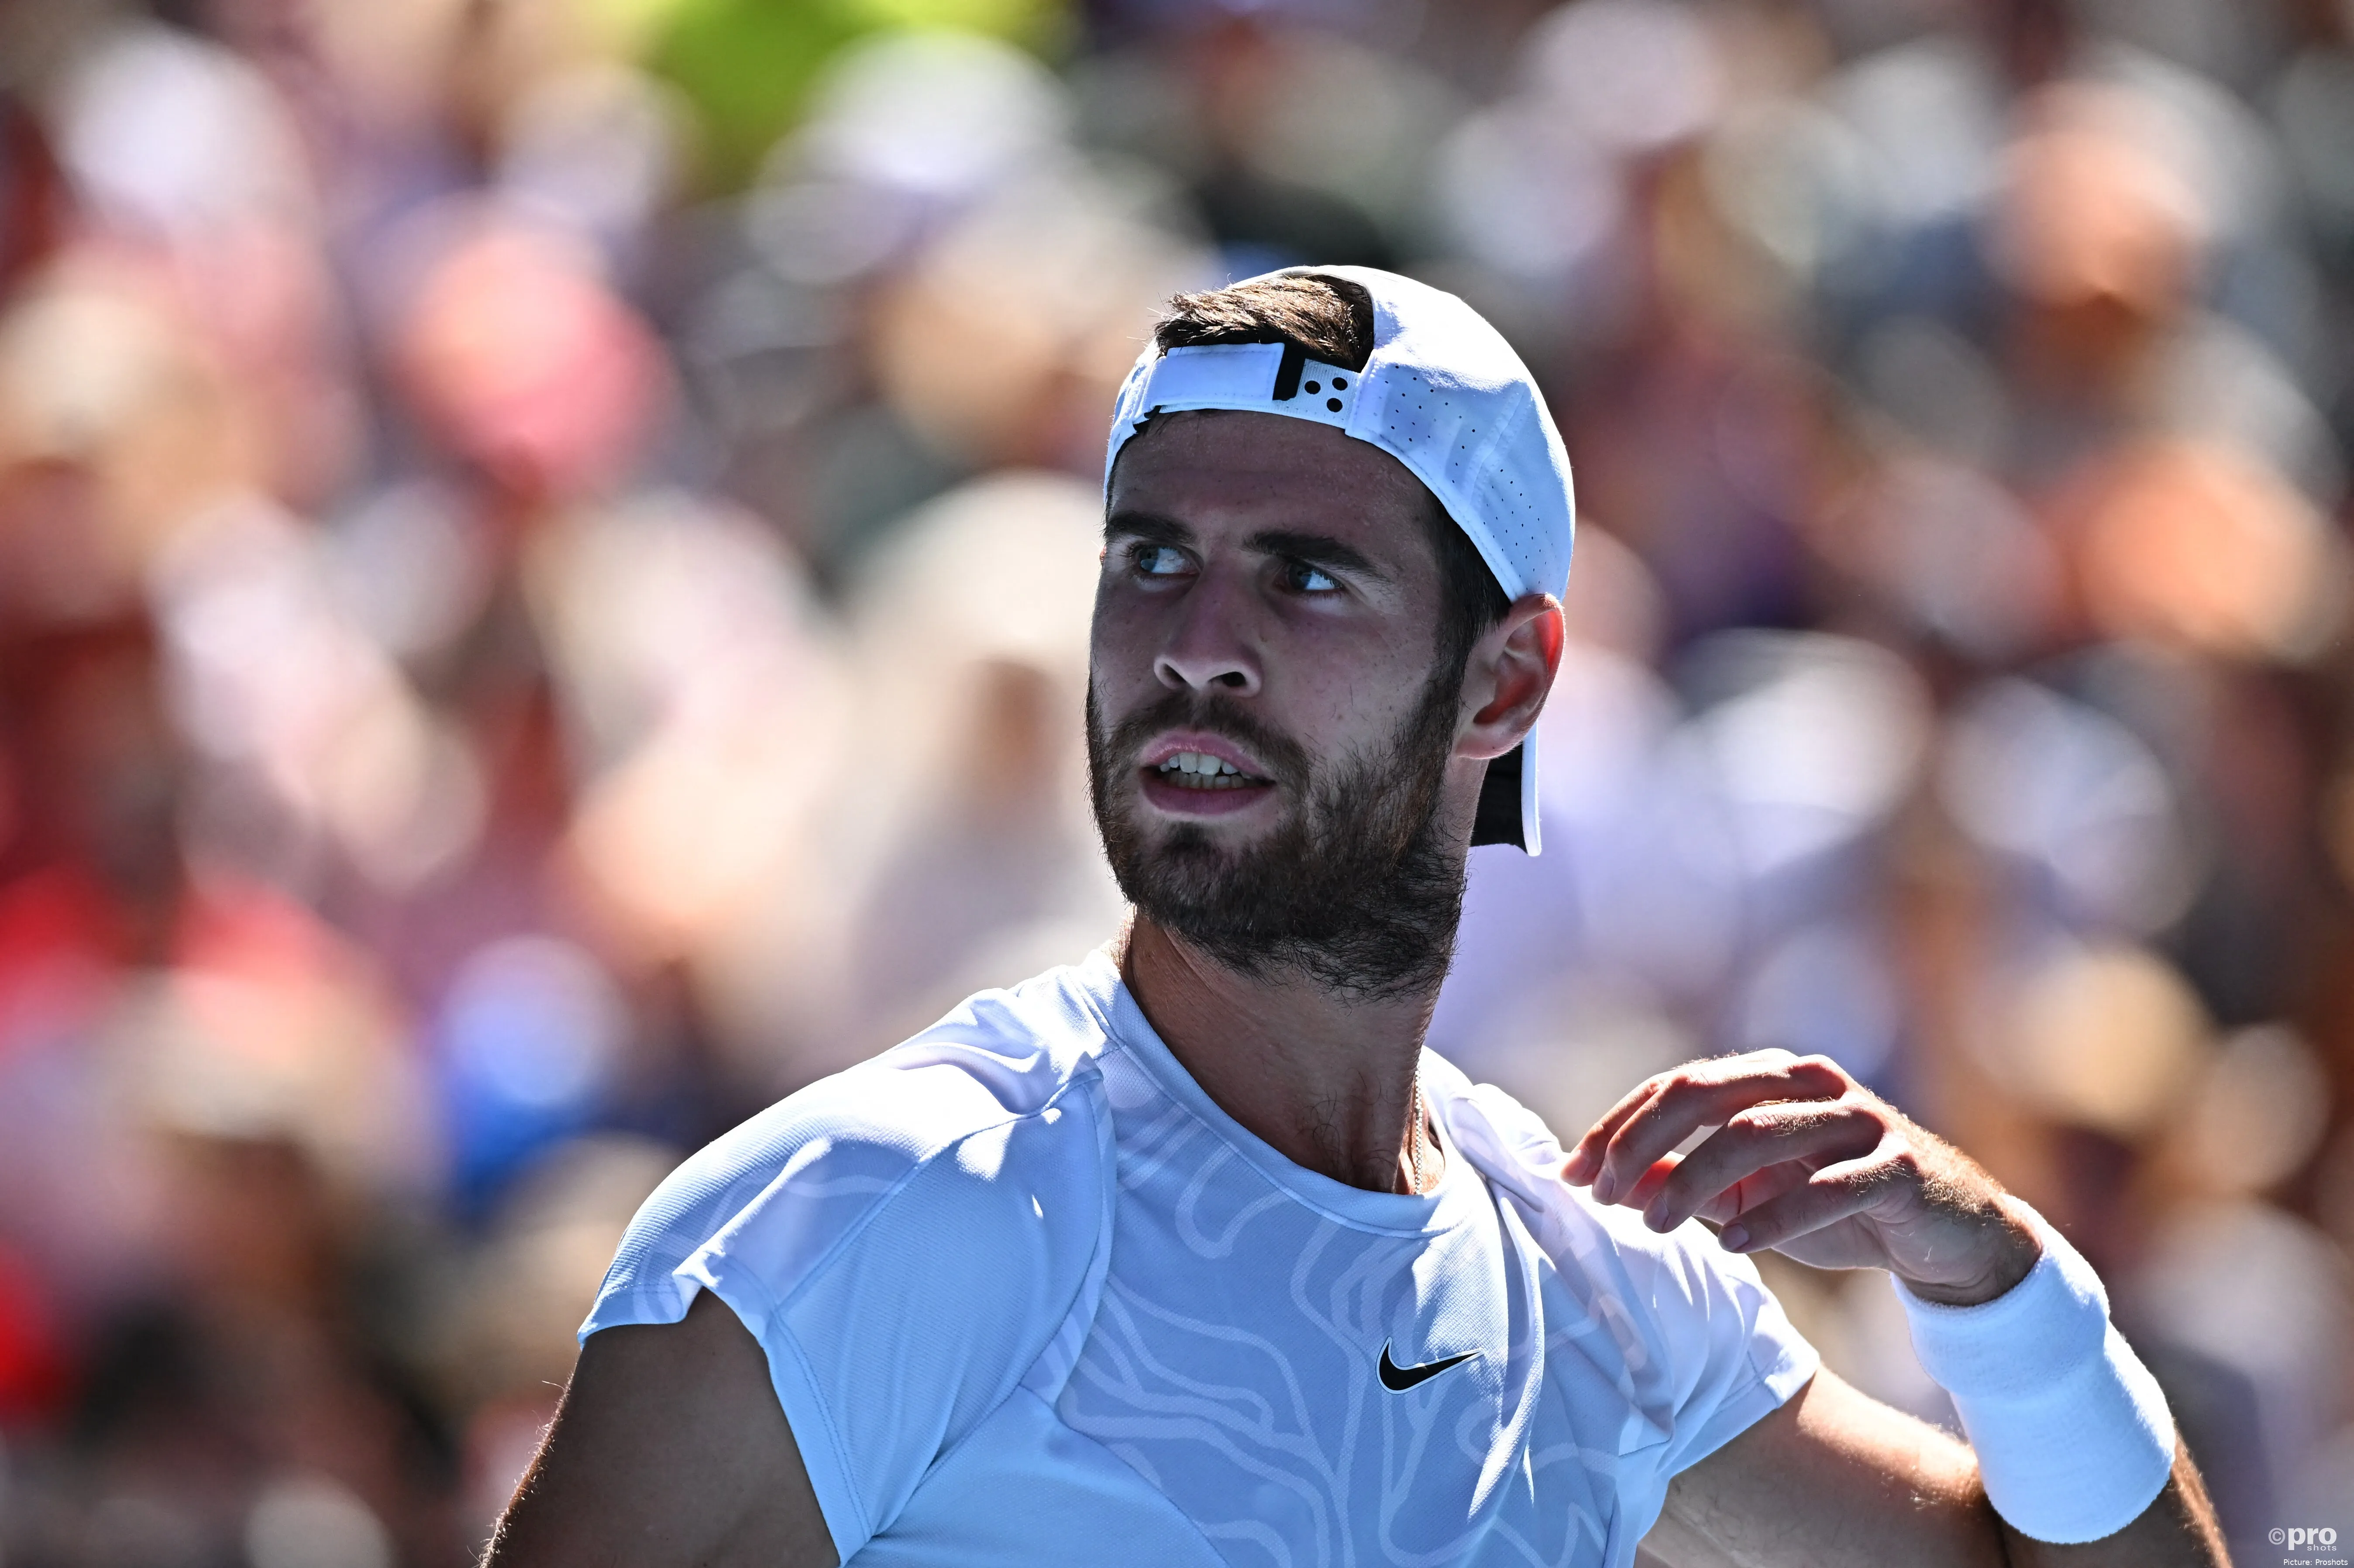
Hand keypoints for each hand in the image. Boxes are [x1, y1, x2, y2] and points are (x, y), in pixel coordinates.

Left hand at [1560, 1049, 2040, 1305]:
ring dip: (1696, 1180)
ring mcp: (1860, 1121)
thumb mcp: (1749, 1198)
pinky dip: (1775, 1215)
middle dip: (1644, 1143)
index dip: (1619, 1125)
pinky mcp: (1899, 1167)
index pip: (1677, 1086)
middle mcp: (1811, 1085)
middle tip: (1605, 1195)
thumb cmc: (1836, 1208)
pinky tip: (1736, 1244)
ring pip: (1757, 1132)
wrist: (1947, 1234)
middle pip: (1705, 1094)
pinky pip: (1828, 1186)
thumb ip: (1686, 1185)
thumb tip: (1610, 1185)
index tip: (1573, 1172)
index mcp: (1770, 1077)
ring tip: (1658, 1225)